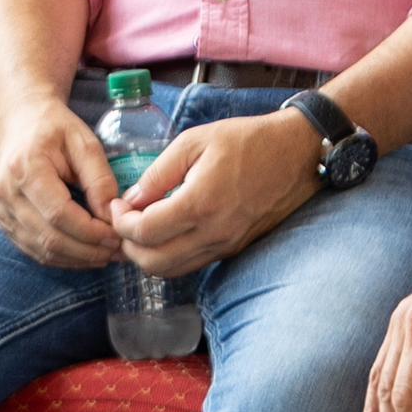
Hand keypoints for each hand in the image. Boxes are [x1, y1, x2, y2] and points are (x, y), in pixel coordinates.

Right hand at [0, 93, 125, 272]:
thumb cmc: (54, 128)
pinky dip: (62, 258)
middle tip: (119, 251)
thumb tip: (113, 217)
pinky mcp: (3, 221)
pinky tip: (85, 253)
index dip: (92, 233)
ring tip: (107, 254)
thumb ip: (100, 179)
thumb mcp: (84, 142)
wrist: (20, 120)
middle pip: (50, 238)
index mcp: (25, 168)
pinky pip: (34, 250)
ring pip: (42, 250)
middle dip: (89, 251)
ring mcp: (1, 209)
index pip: (59, 214)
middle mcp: (6, 192)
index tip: (119, 236)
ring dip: (78, 259)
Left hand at [116, 108, 323, 277]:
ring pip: (174, 270)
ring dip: (148, 255)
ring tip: (140, 226)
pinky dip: (171, 255)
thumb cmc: (246, 141)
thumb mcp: (194, 141)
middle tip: (122, 220)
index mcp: (200, 204)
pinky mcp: (235, 249)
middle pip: (154, 262)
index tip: (115, 206)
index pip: (145, 232)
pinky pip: (194, 264)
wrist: (296, 155)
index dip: (120, 222)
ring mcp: (227, 246)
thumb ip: (158, 173)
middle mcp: (214, 233)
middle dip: (128, 245)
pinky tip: (165, 231)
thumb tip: (131, 199)